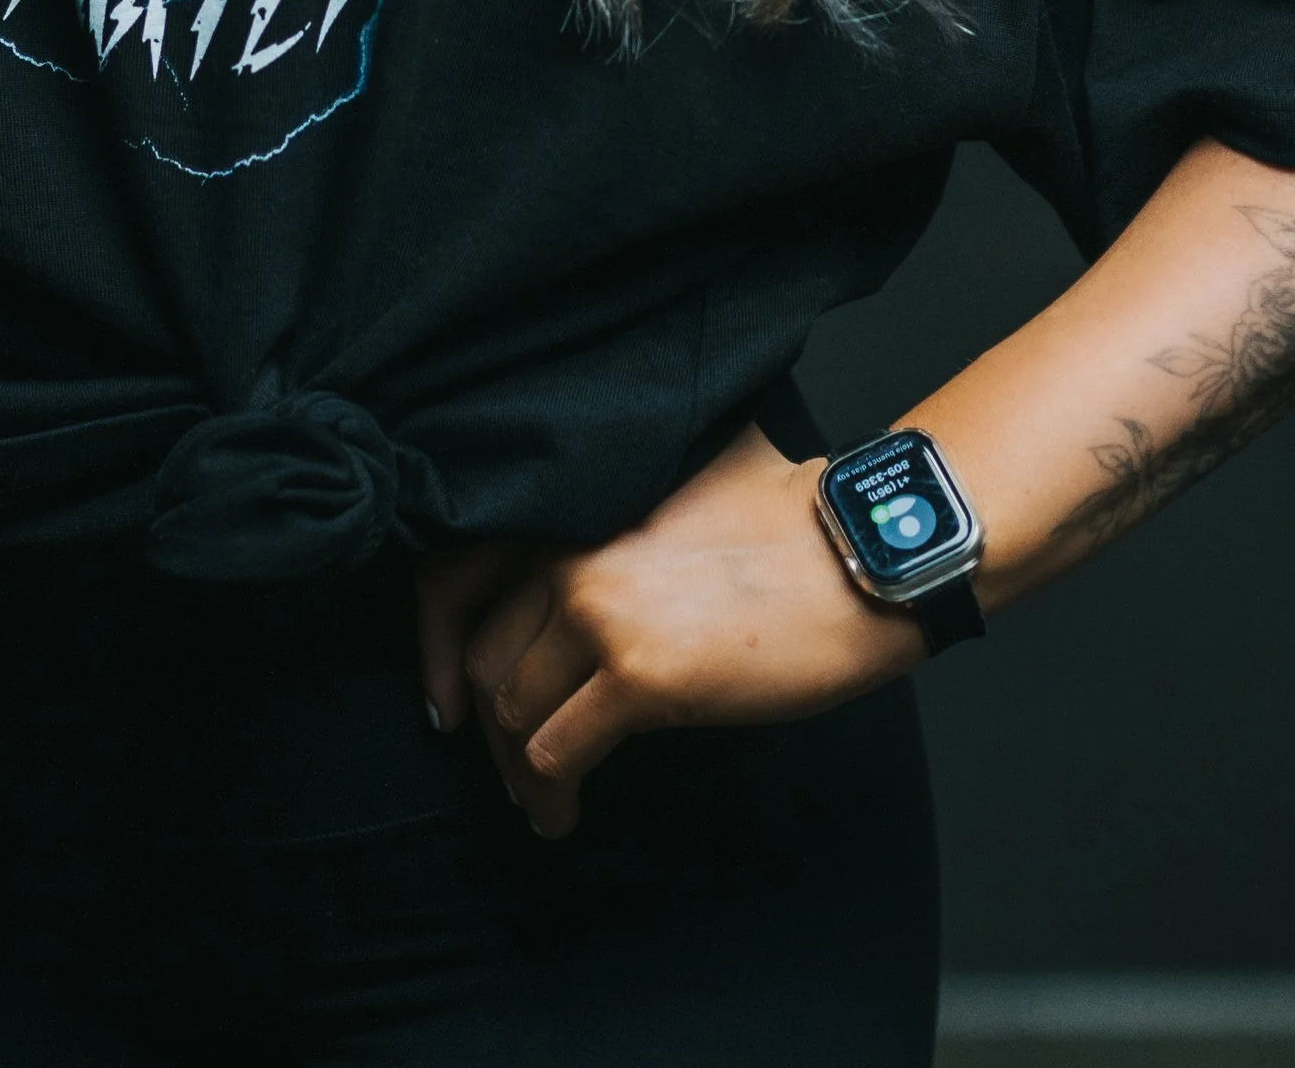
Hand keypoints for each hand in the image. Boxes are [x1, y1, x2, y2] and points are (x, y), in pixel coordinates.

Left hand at [416, 422, 917, 836]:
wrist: (856, 553)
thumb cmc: (786, 520)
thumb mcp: (675, 483)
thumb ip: (610, 517)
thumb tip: (576, 574)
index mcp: (571, 506)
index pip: (456, 577)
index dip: (437, 650)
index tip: (448, 702)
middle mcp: (567, 550)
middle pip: (485, 658)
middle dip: (491, 729)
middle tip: (512, 768)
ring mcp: (597, 610)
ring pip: (514, 712)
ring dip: (521, 771)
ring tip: (543, 801)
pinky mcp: (636, 674)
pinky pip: (557, 753)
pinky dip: (551, 794)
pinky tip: (566, 811)